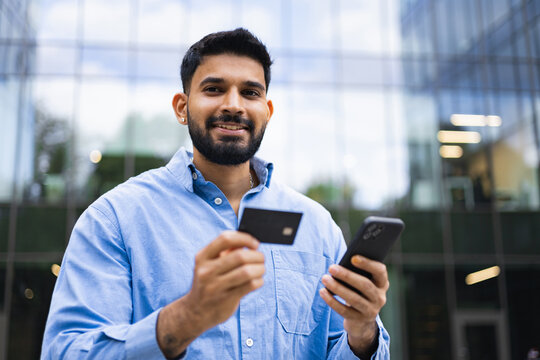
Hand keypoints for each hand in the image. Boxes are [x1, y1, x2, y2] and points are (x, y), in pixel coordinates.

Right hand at [157, 231, 264, 357]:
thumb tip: (249, 241)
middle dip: (257, 256)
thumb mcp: (211, 265)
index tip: (255, 244)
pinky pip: (250, 285)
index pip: (225, 239)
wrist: (195, 312)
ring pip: (247, 272)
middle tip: (261, 259)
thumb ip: (227, 252)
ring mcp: (215, 286)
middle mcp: (206, 271)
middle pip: (240, 256)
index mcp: (202, 257)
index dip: (244, 238)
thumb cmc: (209, 283)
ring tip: (261, 270)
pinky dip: (259, 281)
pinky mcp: (226, 300)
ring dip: (260, 269)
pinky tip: (258, 281)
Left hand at [319, 255, 388, 356]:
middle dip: (347, 275)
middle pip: (365, 285)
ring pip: (354, 299)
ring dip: (337, 287)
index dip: (368, 264)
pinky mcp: (359, 320)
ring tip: (325, 278)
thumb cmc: (358, 292)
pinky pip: (344, 310)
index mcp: (382, 283)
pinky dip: (332, 300)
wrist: (361, 320)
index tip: (353, 258)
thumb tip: (339, 266)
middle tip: (331, 268)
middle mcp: (380, 297)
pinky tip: (323, 292)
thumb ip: (356, 273)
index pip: (380, 271)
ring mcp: (371, 311)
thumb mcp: (361, 282)